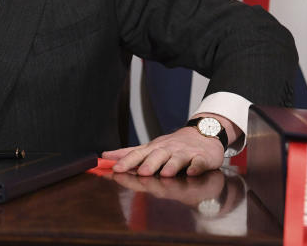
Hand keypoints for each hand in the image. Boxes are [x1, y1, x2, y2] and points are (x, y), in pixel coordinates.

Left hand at [102, 114, 238, 176]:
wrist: (202, 134)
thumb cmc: (172, 145)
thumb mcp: (149, 147)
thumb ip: (128, 154)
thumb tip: (104, 156)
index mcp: (154, 149)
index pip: (138, 154)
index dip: (127, 161)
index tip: (115, 169)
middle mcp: (168, 150)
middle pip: (158, 155)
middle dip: (150, 164)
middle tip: (142, 173)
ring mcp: (185, 153)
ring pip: (178, 159)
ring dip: (172, 165)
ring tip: (166, 173)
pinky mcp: (202, 157)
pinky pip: (199, 162)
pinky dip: (196, 167)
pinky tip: (192, 172)